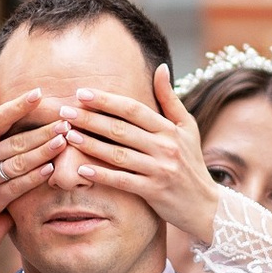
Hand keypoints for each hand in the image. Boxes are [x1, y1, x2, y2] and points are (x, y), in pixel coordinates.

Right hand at [0, 83, 67, 233]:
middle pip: (14, 141)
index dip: (18, 106)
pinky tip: (51, 168)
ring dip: (42, 151)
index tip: (39, 93)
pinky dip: (34, 177)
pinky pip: (17, 187)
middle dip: (41, 131)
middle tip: (64, 122)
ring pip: (18, 163)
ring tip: (63, 141)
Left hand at [55, 65, 220, 243]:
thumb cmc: (191, 163)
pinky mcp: (154, 192)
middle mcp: (165, 147)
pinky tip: (81, 168)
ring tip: (68, 136)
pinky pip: (122, 181)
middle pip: (121, 129)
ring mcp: (160, 170)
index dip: (106, 100)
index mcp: (170, 129)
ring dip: (90, 144)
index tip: (82, 93)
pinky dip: (101, 175)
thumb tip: (161, 67)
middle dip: (90, 119)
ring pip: (118, 154)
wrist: (206, 204)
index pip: (133, 110)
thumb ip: (170, 99)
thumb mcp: (187, 128)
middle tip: (65, 112)